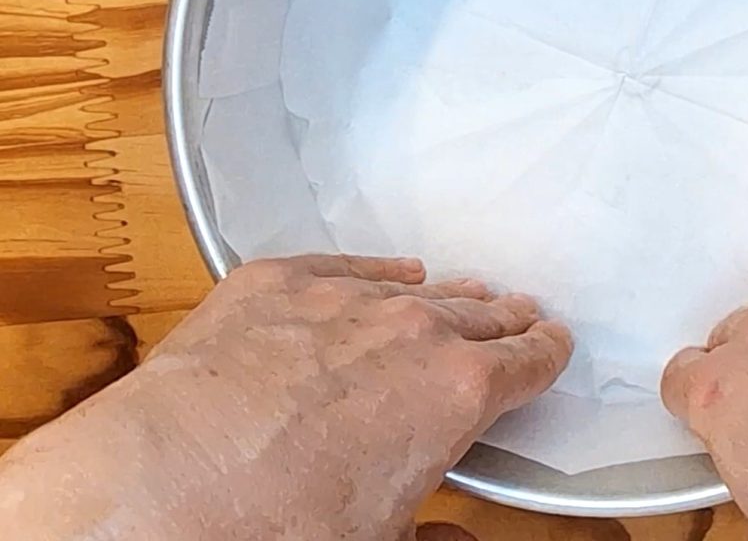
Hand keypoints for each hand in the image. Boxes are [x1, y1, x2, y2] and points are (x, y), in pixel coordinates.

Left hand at [0, 254, 571, 540]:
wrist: (164, 490)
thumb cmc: (277, 527)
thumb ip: (437, 535)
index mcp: (456, 393)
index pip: (529, 359)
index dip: (546, 353)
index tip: (550, 345)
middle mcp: (412, 330)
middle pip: (481, 315)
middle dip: (504, 319)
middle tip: (517, 316)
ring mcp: (343, 299)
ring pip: (419, 288)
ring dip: (446, 296)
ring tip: (463, 295)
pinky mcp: (278, 282)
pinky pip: (347, 266)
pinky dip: (375, 273)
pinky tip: (390, 274)